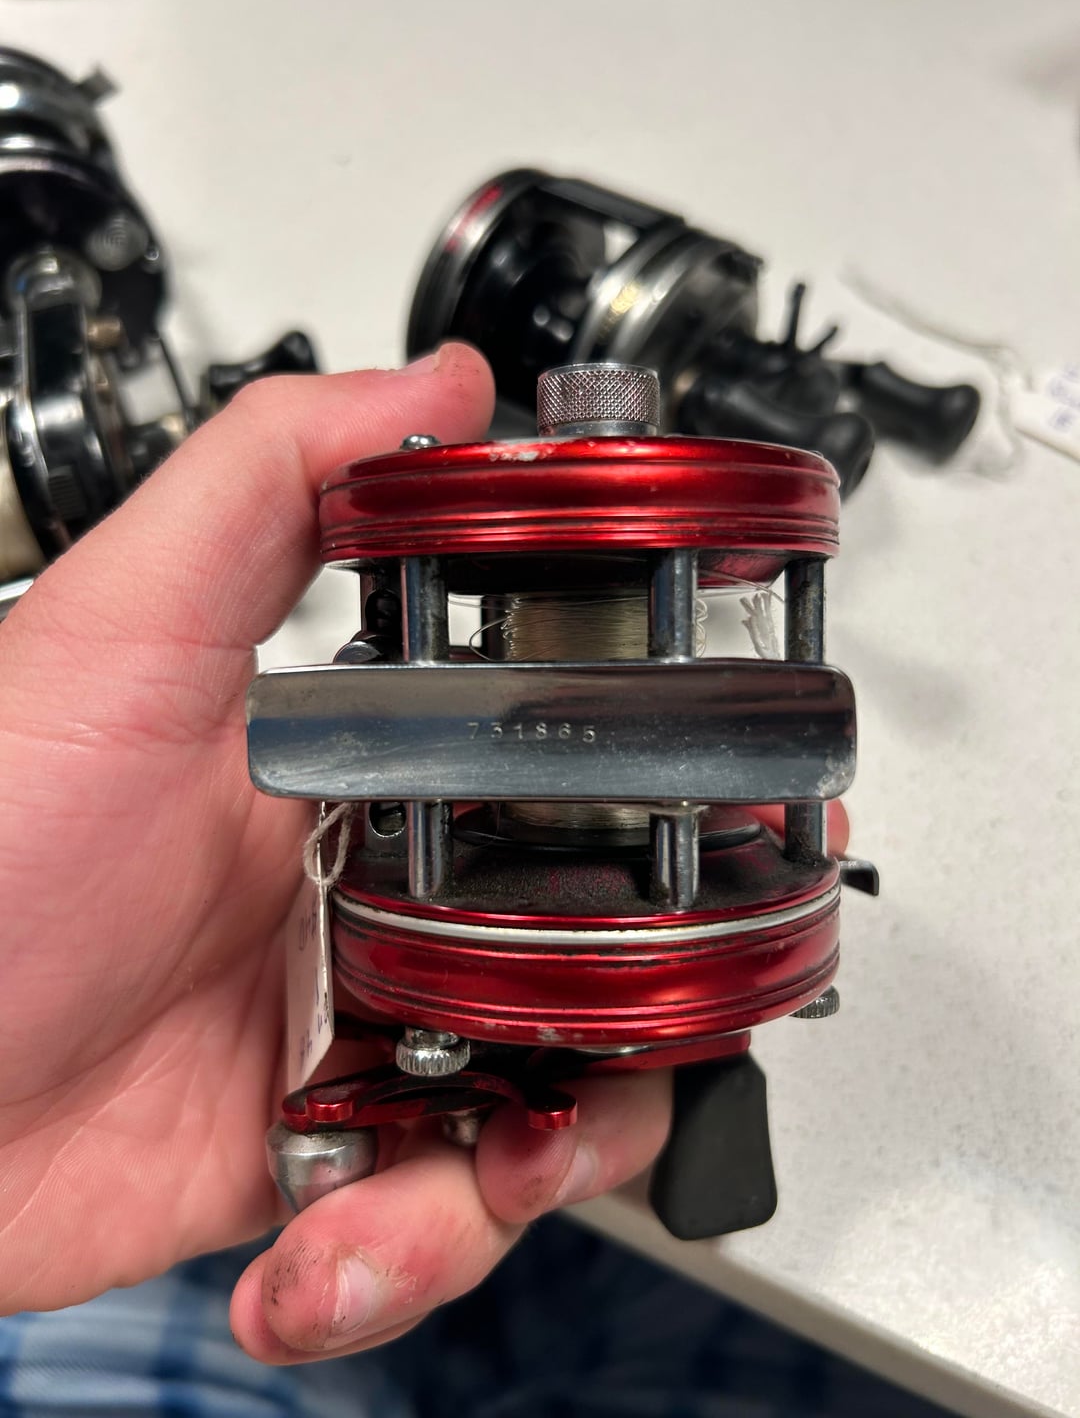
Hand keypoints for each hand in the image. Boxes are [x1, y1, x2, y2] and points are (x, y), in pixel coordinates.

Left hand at [0, 345, 671, 1355]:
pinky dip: (405, 1259)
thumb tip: (442, 389)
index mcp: (373, 776)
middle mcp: (382, 901)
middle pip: (595, 959)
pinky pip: (432, 1218)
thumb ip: (277, 483)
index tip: (725, 853)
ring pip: (539, 1104)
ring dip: (534, 1166)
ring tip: (464, 1174)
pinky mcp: (317, 1154)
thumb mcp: (123, 629)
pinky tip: (326, 1252)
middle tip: (609, 1053)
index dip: (668, 822)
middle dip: (639, 1026)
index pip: (571, 785)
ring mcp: (355, 1032)